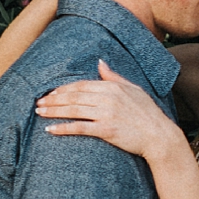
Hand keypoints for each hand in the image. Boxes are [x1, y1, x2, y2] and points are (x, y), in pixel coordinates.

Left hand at [36, 60, 178, 157]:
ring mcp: (107, 114)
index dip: (63, 89)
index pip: (81, 85)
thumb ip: (114, 76)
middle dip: (53, 100)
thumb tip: (99, 63)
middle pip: (74, 96)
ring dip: (53, 112)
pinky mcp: (106, 131)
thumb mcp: (133, 89)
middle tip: (39, 103)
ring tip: (40, 113)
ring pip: (73, 110)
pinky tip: (50, 130)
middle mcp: (108, 98)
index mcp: (113, 87)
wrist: (159, 135)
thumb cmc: (148, 113)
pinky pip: (79, 128)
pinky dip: (63, 128)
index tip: (51, 93)